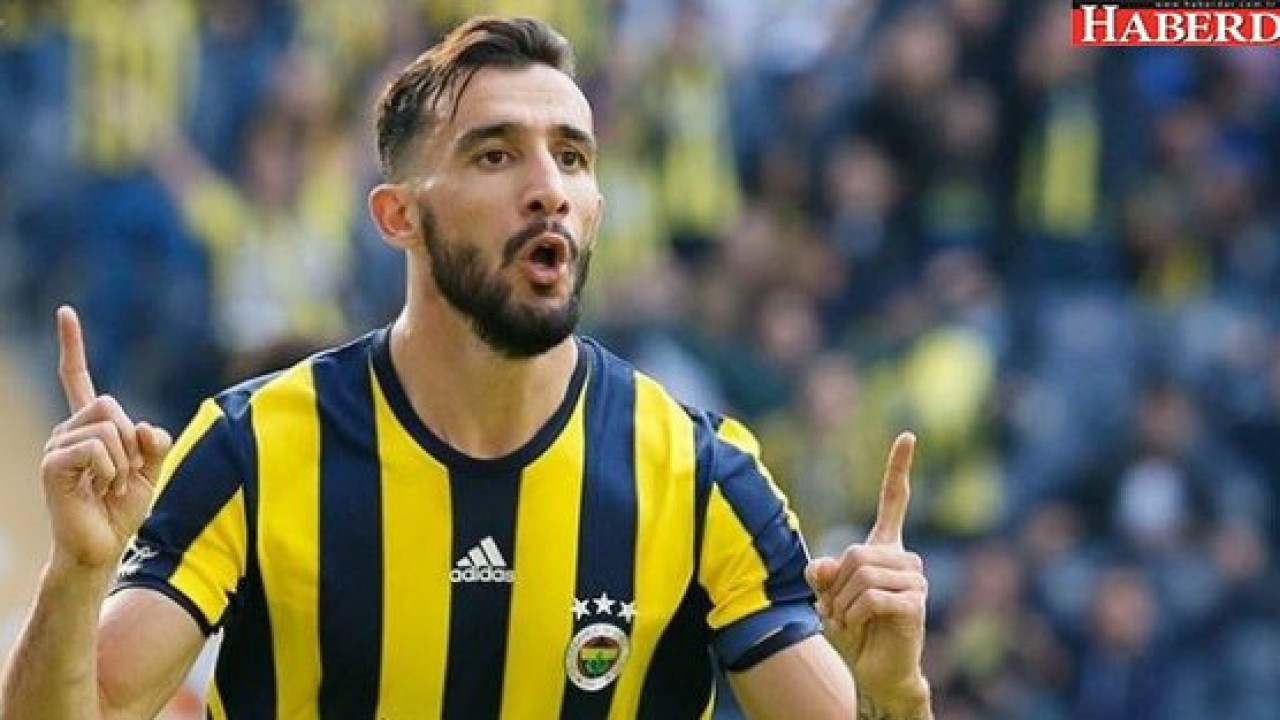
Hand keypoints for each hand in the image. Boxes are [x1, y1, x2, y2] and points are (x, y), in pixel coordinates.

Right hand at [40, 307, 172, 574]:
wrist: (102, 546)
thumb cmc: (122, 510)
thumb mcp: (150, 470)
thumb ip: (153, 442)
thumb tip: (144, 427)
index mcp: (90, 427)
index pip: (78, 379)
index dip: (72, 346)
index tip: (65, 311)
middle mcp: (67, 430)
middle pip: (111, 404)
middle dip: (131, 441)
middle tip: (122, 476)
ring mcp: (56, 445)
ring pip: (109, 426)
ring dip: (123, 462)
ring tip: (110, 487)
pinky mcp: (53, 463)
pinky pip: (98, 447)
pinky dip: (112, 469)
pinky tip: (100, 489)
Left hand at [805, 432, 928, 709]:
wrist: (876, 669)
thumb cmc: (855, 629)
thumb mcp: (828, 596)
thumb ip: (822, 574)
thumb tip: (822, 566)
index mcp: (885, 548)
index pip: (894, 500)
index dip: (898, 468)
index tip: (907, 436)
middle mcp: (905, 559)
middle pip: (854, 551)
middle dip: (835, 586)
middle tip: (840, 610)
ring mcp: (915, 581)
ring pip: (860, 574)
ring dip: (843, 604)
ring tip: (852, 621)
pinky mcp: (915, 604)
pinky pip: (871, 597)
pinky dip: (854, 615)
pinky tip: (861, 627)